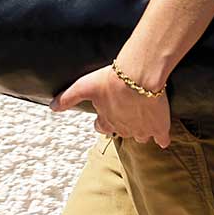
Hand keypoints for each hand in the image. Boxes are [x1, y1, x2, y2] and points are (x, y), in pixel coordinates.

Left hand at [50, 63, 172, 146]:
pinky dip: (162, 138)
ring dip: (141, 131)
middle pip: (122, 132)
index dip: (103, 122)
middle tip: (127, 113)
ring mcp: (142, 130)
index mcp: (106, 121)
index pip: (102, 128)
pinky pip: (162, 138)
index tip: (105, 116)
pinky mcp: (159, 127)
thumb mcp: (84, 86)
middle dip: (123, 125)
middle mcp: (123, 129)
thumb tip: (51, 107)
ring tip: (143, 121)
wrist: (139, 76)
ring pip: (141, 137)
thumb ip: (68, 98)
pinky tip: (162, 138)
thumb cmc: (110, 80)